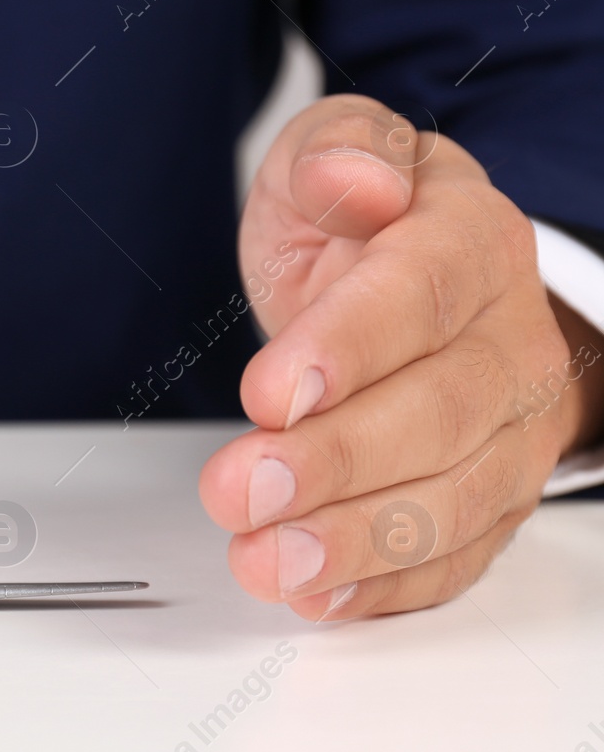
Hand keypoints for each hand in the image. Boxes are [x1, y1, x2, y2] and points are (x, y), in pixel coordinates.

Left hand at [199, 95, 603, 619]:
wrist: (418, 280)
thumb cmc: (361, 226)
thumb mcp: (329, 156)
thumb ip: (336, 156)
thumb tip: (361, 183)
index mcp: (471, 241)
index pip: (424, 296)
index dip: (349, 349)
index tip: (269, 392)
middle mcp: (509, 340)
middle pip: (441, 413)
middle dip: (335, 461)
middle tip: (240, 489)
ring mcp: (511, 430)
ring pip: (454, 499)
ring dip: (356, 541)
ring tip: (266, 559)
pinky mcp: (490, 497)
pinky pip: (455, 556)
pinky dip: (386, 585)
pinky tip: (317, 596)